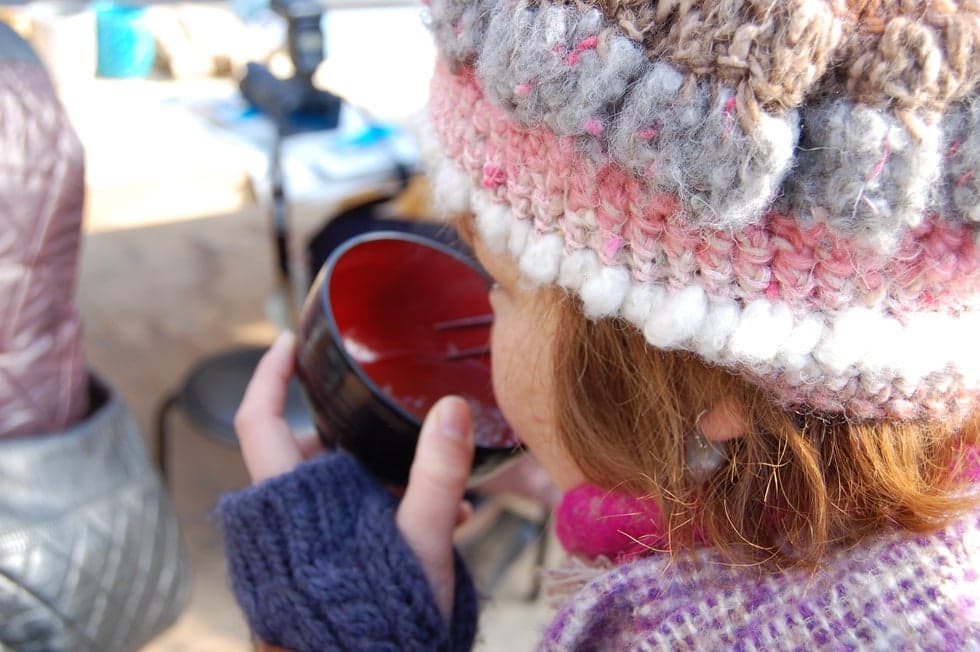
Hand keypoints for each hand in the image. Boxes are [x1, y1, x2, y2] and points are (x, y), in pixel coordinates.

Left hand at [235, 331, 474, 621]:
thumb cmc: (381, 618)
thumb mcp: (418, 539)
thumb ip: (435, 473)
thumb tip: (450, 409)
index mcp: (288, 505)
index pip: (260, 420)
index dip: (269, 374)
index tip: (289, 340)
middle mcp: (279, 523)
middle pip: (308, 454)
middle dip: (360, 439)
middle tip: (403, 434)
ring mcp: (290, 549)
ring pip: (332, 491)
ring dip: (380, 483)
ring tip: (441, 497)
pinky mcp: (308, 571)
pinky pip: (340, 524)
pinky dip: (379, 515)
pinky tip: (435, 527)